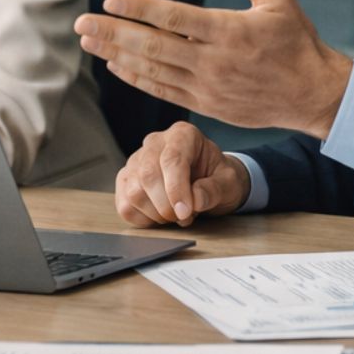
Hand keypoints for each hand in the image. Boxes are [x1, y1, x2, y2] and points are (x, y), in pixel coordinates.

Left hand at [76, 0, 353, 138]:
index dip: (138, 8)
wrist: (312, 94)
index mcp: (228, 31)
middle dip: (113, 34)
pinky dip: (138, 79)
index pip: (173, 17)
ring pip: (152, 70)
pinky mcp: (206, 105)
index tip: (110, 0)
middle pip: (152, 46)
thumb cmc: (297, 42)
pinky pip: (163, 91)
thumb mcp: (280, 0)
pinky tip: (117, 66)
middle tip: (81, 24)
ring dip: (117, 55)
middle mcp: (212, 61)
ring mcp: (207, 87)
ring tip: (89, 43)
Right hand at [114, 122, 249, 226]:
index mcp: (183, 135)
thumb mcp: (228, 182)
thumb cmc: (217, 177)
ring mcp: (136, 160)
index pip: (172, 159)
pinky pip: (125, 205)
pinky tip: (160, 217)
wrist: (208, 180)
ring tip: (175, 215)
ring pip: (133, 191)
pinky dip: (142, 219)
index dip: (176, 189)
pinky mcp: (126, 180)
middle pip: (148, 175)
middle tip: (184, 217)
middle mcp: (155, 143)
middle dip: (166, 205)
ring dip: (155, 213)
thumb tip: (195, 200)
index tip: (185, 212)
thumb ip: (215, 189)